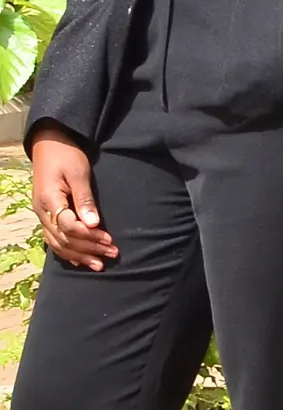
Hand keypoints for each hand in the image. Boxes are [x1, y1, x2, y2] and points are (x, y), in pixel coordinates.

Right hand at [31, 127, 114, 269]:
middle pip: (64, 239)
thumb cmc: (67, 156)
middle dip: (89, 249)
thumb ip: (85, 199)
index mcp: (50, 201)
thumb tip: (93, 223)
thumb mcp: (78, 174)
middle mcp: (42, 212)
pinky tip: (80, 261)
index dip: (89, 236)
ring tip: (100, 264)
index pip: (68, 227)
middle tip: (113, 254)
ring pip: (58, 243)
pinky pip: (54, 240)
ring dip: (79, 255)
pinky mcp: (46, 216)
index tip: (110, 240)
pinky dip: (67, 252)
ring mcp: (42, 215)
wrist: (50, 145)